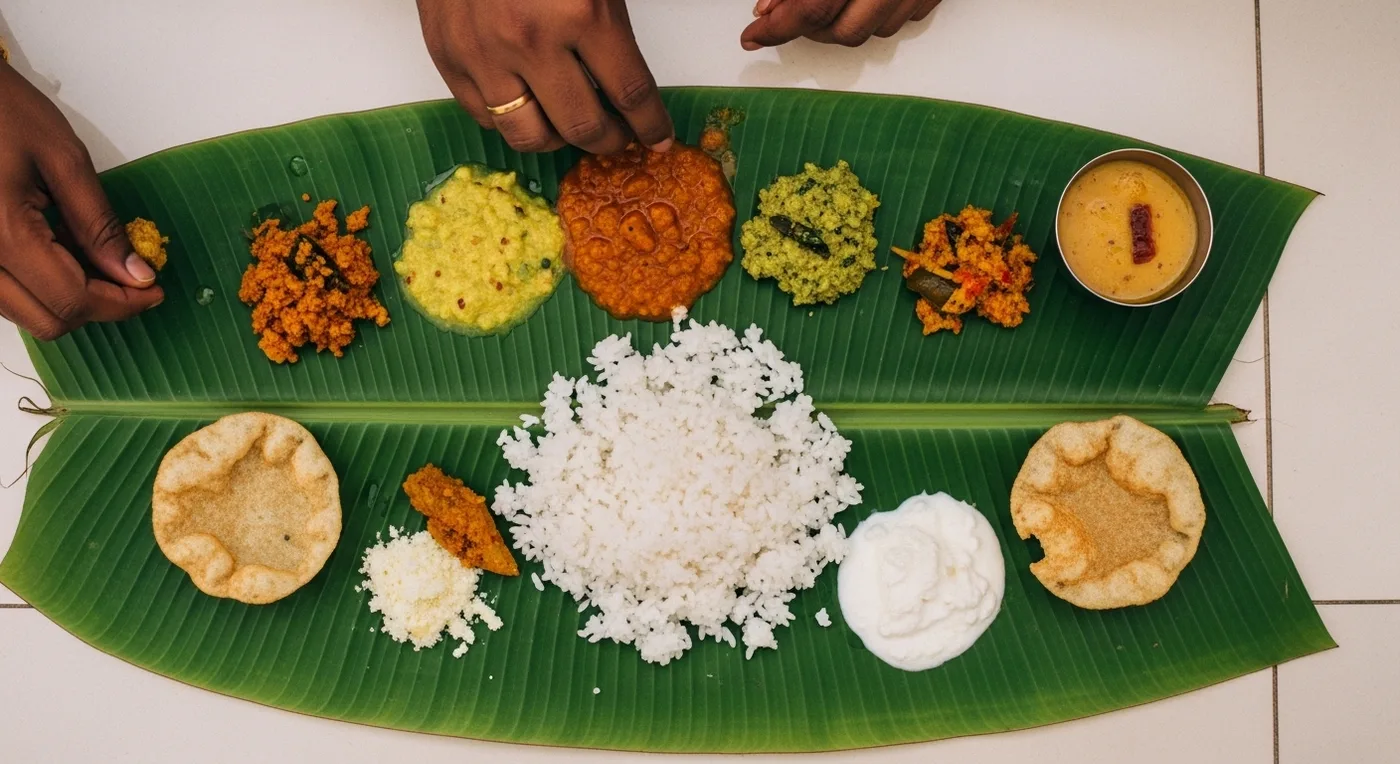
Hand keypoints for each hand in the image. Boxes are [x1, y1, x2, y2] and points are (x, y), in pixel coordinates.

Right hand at [0, 63, 161, 340]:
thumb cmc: (1, 110)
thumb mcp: (64, 159)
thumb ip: (100, 224)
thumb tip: (135, 274)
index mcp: (3, 235)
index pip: (73, 300)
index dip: (122, 304)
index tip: (154, 290)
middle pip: (47, 320)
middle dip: (98, 307)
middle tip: (132, 280)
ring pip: (23, 313)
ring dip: (67, 300)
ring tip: (97, 261)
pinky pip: (4, 293)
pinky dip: (40, 286)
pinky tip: (60, 252)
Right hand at [416, 0, 673, 154]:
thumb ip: (610, 29)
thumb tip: (627, 87)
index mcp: (581, 12)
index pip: (629, 93)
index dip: (650, 124)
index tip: (657, 137)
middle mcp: (532, 41)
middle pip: (582, 126)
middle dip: (610, 139)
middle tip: (618, 136)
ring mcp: (485, 55)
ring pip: (529, 136)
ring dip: (559, 141)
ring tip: (570, 127)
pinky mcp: (449, 59)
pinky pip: (486, 119)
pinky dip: (513, 122)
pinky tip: (529, 108)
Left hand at [741, 0, 942, 49]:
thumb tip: (767, 8)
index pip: (811, 9)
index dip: (776, 28)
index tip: (752, 38)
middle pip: (844, 33)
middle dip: (811, 31)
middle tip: (788, 17)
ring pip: (875, 32)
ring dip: (844, 25)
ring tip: (828, 4)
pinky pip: (902, 20)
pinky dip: (877, 16)